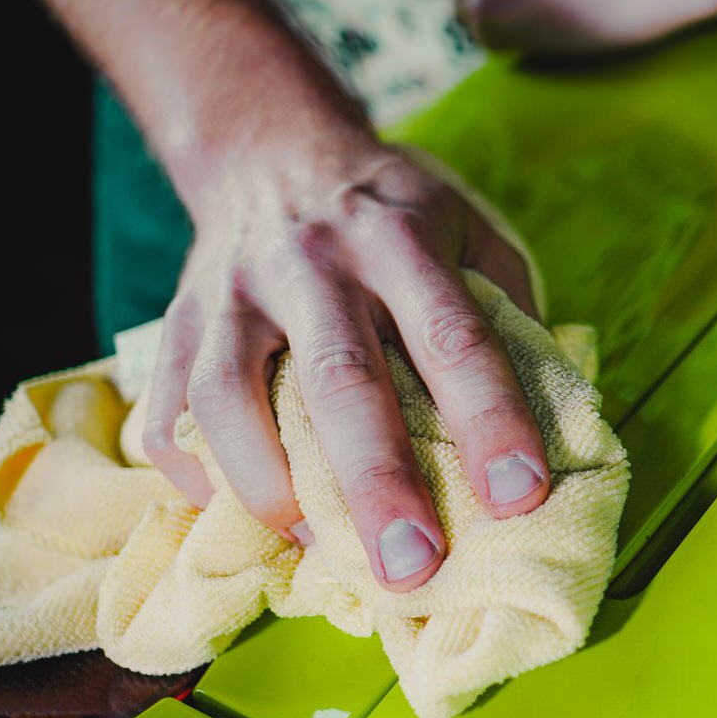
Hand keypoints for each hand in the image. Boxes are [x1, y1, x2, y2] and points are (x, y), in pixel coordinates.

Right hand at [143, 129, 548, 591]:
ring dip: (273, 487)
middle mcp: (311, 264)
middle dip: (379, 481)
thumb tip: (549, 422)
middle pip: (341, 378)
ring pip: (231, 397)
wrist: (273, 152)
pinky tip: (242, 519)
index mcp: (401, 239)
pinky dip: (198, 476)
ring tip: (320, 552)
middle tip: (414, 565)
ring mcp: (230, 294)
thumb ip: (508, 312)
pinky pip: (167, 412)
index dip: (490, 418)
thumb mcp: (472, 228)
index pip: (452, 335)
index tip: (521, 496)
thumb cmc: (393, 214)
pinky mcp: (173, 326)